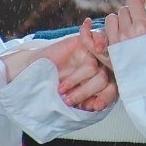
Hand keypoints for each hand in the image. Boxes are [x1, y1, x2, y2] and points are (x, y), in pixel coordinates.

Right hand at [1, 19, 117, 111]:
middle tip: (68, 100)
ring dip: (76, 80)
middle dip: (85, 92)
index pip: (112, 91)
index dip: (105, 99)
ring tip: (61, 88)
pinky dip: (96, 39)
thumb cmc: (51, 89)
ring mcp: (91, 56)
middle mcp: (99, 70)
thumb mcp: (67, 101)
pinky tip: (94, 42)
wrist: (33, 75)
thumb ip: (83, 103)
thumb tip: (96, 106)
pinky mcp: (83, 43)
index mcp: (101, 85)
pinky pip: (96, 39)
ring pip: (95, 67)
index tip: (95, 106)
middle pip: (103, 80)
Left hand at [104, 0, 145, 44]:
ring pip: (110, 21)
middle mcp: (127, 35)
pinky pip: (102, 36)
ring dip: (119, 22)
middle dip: (131, 12)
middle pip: (122, 11)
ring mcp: (117, 46)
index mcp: (143, 26)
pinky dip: (110, 33)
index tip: (143, 5)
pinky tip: (120, 37)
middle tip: (141, 20)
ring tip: (130, 29)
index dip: (139, 1)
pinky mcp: (111, 56)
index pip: (133, 1)